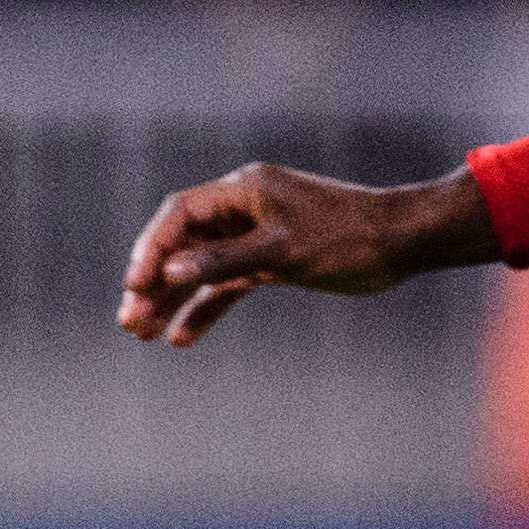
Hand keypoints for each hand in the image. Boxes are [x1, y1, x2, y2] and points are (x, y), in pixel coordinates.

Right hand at [116, 162, 496, 342]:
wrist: (400, 243)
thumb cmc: (347, 237)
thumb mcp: (283, 251)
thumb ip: (225, 261)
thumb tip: (169, 272)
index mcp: (243, 190)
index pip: (180, 215)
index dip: (151, 249)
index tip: (134, 285)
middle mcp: (244, 208)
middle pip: (183, 244)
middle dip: (153, 281)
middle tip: (128, 319)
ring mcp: (256, 235)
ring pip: (201, 268)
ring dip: (173, 299)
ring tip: (142, 333)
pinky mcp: (271, 260)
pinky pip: (228, 284)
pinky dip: (207, 308)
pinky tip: (183, 338)